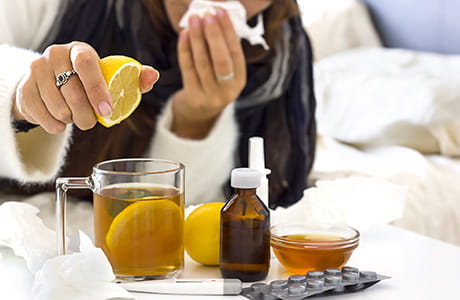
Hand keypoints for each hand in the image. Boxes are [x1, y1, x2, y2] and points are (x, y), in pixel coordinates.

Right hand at [13, 41, 158, 133]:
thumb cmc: (90, 82)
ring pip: (57, 107)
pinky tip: (61, 121)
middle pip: (72, 91)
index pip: (87, 64)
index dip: (98, 89)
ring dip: (71, 120)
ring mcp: (36, 70)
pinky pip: (42, 116)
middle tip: (92, 122)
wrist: (52, 83)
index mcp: (79, 50)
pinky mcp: (24, 89)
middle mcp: (55, 54)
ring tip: (76, 116)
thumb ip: (134, 78)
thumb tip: (153, 76)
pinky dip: (55, 125)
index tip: (107, 111)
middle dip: (86, 115)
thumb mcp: (112, 78)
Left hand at [173, 8, 245, 138]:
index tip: (220, 12)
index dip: (228, 31)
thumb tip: (216, 18)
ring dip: (197, 38)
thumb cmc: (213, 82)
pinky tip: (184, 34)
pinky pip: (188, 69)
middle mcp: (228, 90)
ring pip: (202, 63)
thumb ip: (223, 49)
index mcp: (240, 79)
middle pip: (221, 60)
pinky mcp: (193, 96)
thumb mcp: (225, 72)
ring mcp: (210, 95)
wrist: (200, 112)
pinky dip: (185, 50)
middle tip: (207, 14)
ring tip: (194, 19)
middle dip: (214, 35)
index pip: (235, 52)